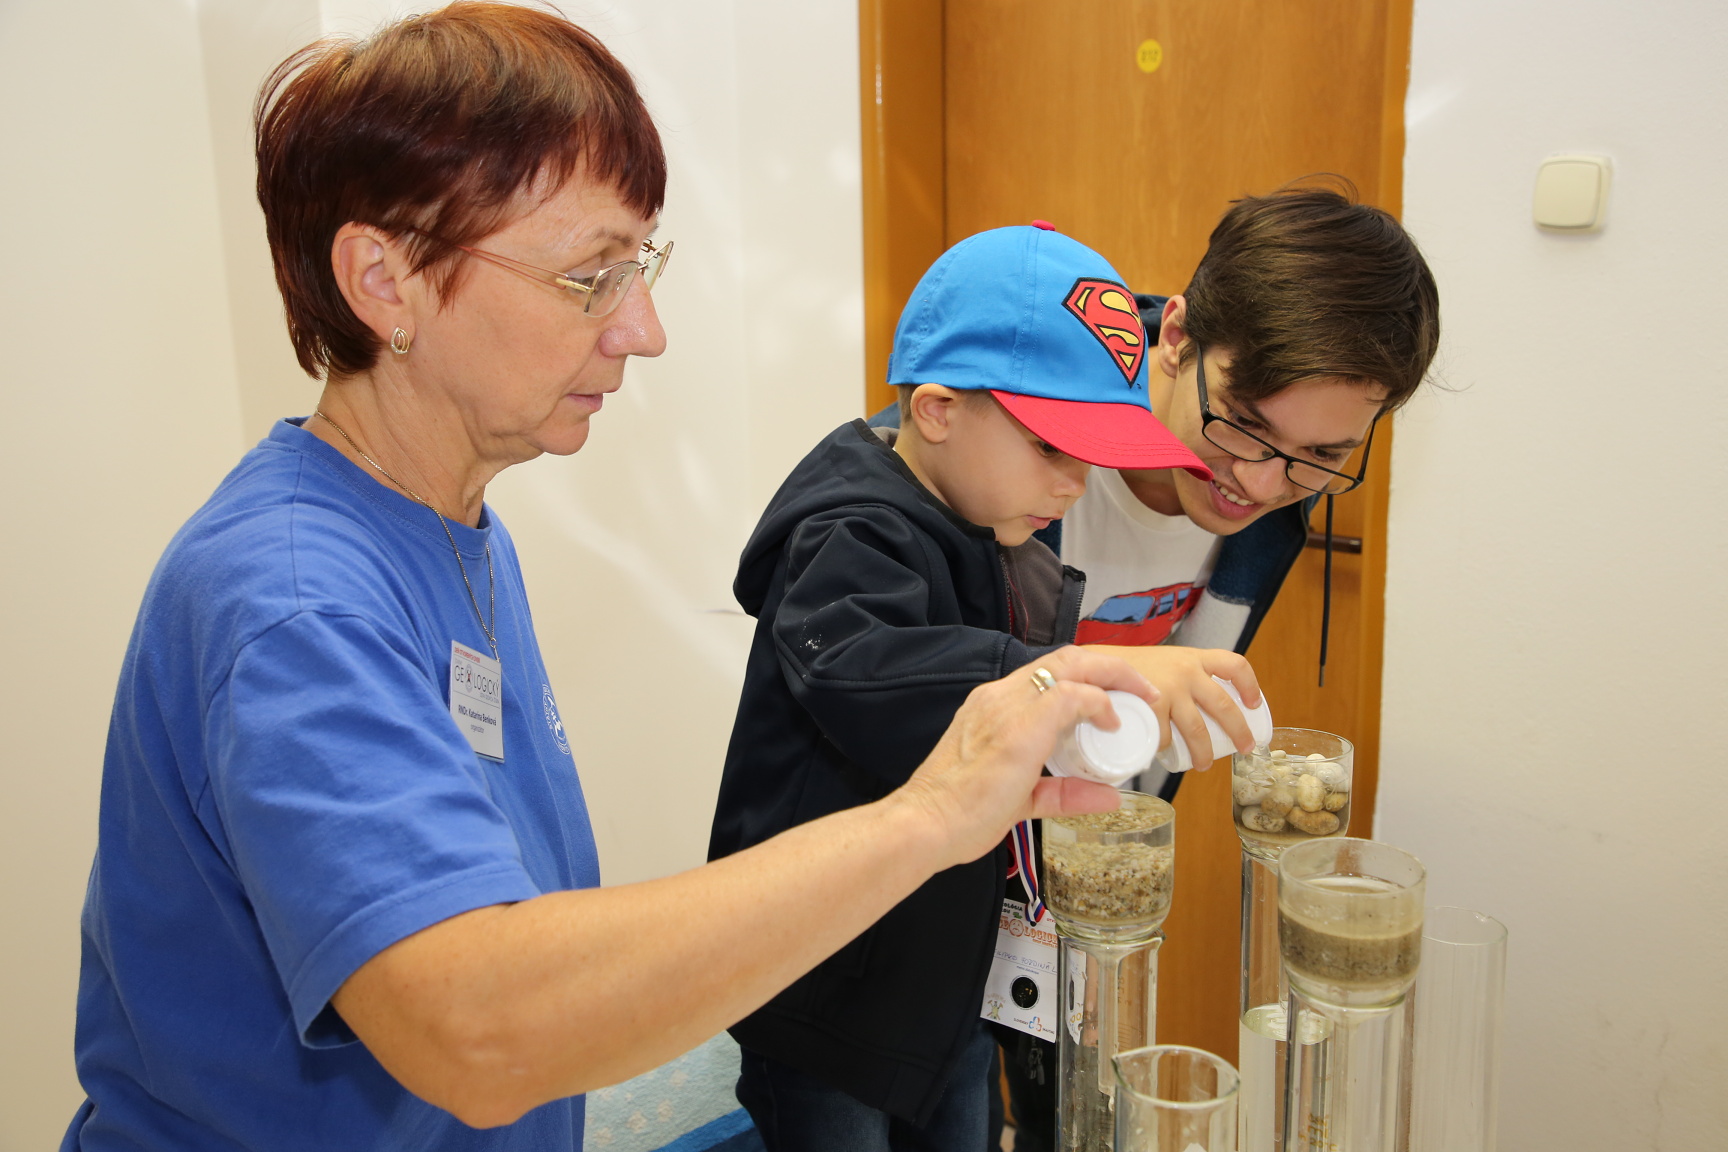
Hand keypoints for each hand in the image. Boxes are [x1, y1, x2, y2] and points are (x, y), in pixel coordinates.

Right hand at [893, 646, 1153, 867]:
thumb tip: (1109, 798)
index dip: (1088, 678)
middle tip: (1140, 692)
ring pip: (1072, 665)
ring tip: (1139, 700)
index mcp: (992, 706)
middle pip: (1066, 657)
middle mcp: (1000, 695)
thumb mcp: (1021, 799)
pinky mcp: (1021, 725)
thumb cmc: (959, 814)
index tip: (1116, 699)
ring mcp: (1008, 705)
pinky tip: (1111, 723)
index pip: (1047, 673)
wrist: (926, 824)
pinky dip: (1099, 703)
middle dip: (1111, 668)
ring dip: (1113, 677)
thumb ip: (1062, 794)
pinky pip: (1072, 695)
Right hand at [1079, 645, 1259, 769]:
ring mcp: (1169, 688)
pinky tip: (1167, 754)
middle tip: (1244, 749)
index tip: (1254, 704)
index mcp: (1194, 657)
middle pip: (1224, 705)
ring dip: (1205, 752)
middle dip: (1239, 731)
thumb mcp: (1164, 661)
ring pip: (1197, 728)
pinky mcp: (1151, 706)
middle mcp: (1186, 671)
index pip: (1233, 665)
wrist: (1092, 660)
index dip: (1250, 685)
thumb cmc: (1129, 667)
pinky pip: (1167, 736)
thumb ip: (1182, 676)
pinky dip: (1167, 748)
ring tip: (1204, 765)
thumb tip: (1205, 710)